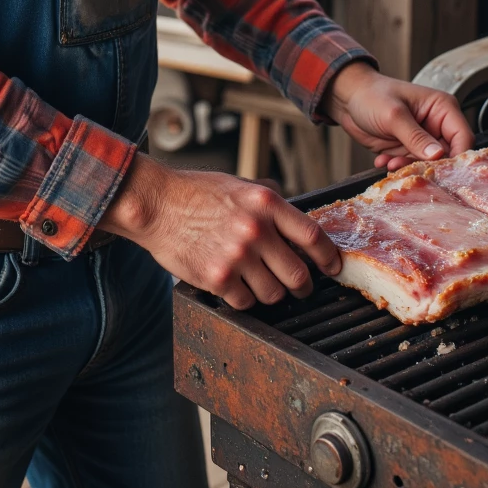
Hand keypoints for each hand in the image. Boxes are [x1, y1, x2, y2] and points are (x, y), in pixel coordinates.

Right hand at [102, 153, 341, 310]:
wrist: (156, 204)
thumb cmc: (194, 192)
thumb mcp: (239, 185)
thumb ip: (268, 201)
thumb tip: (294, 220)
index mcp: (266, 203)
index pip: (313, 236)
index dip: (328, 257)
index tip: (332, 267)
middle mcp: (256, 230)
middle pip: (298, 274)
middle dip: (303, 286)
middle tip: (299, 287)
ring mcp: (237, 256)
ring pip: (273, 294)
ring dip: (271, 293)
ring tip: (259, 283)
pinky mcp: (217, 278)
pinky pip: (246, 302)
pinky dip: (244, 299)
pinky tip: (235, 285)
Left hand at [323, 60, 473, 171]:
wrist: (347, 98)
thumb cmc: (371, 96)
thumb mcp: (394, 115)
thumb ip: (415, 137)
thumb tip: (439, 155)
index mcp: (442, 108)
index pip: (463, 138)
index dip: (457, 157)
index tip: (442, 171)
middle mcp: (437, 125)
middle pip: (448, 156)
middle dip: (428, 166)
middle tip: (410, 169)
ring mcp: (423, 139)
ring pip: (429, 165)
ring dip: (409, 168)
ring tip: (391, 163)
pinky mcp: (408, 149)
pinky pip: (412, 166)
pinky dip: (398, 167)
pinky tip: (383, 160)